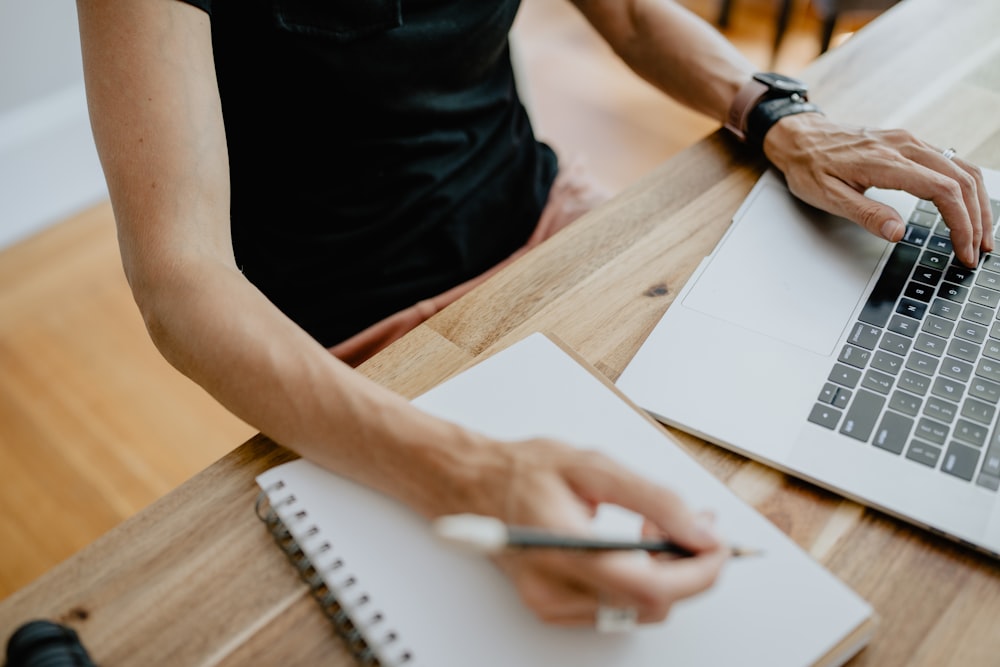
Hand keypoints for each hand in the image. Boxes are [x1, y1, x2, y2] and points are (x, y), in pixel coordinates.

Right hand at [470, 438, 727, 626]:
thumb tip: (700, 531)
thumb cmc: (523, 470)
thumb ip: (653, 499)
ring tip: (651, 529)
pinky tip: (628, 548)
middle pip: (651, 605)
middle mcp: (556, 586)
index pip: (651, 586)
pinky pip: (615, 609)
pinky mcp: (551, 608)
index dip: (698, 572)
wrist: (471, 484)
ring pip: (637, 611)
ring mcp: (551, 603)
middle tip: (687, 525)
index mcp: (565, 547)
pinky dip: (635, 581)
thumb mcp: (593, 466)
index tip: (717, 546)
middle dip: (683, 567)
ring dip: (661, 574)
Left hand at [763, 113, 993, 267]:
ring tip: (980, 233)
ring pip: (961, 169)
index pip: (942, 190)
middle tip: (978, 250)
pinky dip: (965, 186)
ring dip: (977, 202)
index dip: (960, 223)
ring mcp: (910, 141)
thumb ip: (865, 214)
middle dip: (977, 218)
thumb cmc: (809, 167)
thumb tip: (897, 233)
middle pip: (962, 179)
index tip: (964, 250)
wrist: (800, 137)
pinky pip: (950, 162)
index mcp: (885, 161)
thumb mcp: (827, 197)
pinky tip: (967, 206)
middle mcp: (905, 145)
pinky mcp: (909, 143)